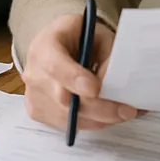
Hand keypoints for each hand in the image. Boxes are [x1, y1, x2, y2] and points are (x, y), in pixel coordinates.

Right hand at [22, 13, 136, 131]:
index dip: (74, 79)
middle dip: (99, 107)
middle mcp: (33, 72)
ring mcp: (32, 95)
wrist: (57, 45)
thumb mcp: (96, 35)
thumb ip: (106, 55)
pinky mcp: (37, 112)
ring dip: (99, 118)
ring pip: (68, 117)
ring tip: (122, 112)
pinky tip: (104, 114)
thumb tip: (115, 83)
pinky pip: (67, 125)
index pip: (54, 65)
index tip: (96, 88)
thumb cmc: (78, 38)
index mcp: (44, 46)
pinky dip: (90, 122)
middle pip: (64, 99)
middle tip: (127, 110)